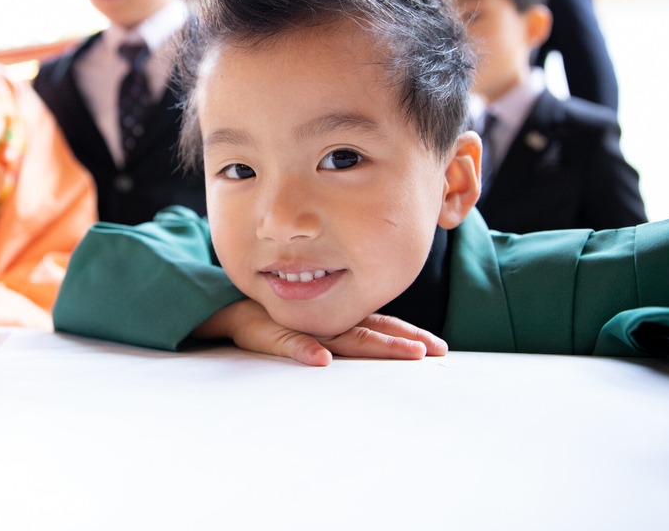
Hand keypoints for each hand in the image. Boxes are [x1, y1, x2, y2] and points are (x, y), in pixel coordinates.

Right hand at [194, 299, 447, 366]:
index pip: (380, 327)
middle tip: (431, 353)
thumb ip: (334, 335)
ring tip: (406, 354)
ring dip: (374, 346)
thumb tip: (350, 354)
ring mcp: (303, 327)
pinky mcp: (274, 333)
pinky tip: (321, 359)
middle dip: (403, 342)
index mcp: (338, 321)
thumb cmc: (273, 319)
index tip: (438, 350)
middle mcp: (326, 322)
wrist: (230, 309)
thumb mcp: (306, 329)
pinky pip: (291, 344)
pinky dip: (306, 351)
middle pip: (371, 332)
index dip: (409, 337)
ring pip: (344, 338)